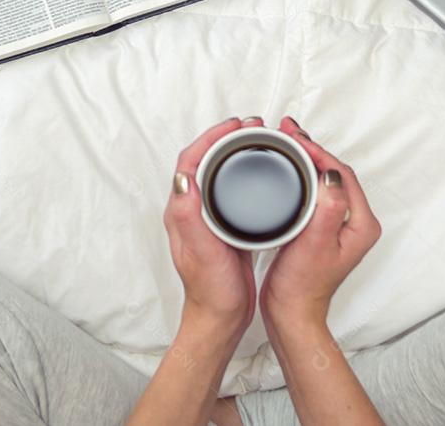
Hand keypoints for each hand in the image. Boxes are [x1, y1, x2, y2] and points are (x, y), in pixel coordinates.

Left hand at [164, 116, 260, 335]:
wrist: (221, 318)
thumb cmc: (211, 290)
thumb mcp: (202, 252)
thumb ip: (190, 216)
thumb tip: (183, 178)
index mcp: (181, 211)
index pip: (190, 161)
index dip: (210, 137)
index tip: (235, 126)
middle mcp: (191, 210)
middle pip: (204, 161)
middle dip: (225, 138)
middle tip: (252, 126)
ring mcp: (208, 218)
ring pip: (218, 173)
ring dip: (235, 152)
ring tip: (259, 141)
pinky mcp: (224, 227)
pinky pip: (231, 189)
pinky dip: (244, 173)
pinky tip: (263, 173)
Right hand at [261, 117, 381, 329]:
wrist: (291, 312)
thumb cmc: (302, 286)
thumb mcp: (314, 244)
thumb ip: (326, 208)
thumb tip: (329, 175)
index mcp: (362, 224)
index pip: (342, 174)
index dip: (319, 152)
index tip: (296, 139)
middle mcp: (355, 222)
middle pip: (335, 173)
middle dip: (312, 149)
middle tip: (288, 130)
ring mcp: (340, 225)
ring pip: (324, 180)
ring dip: (306, 159)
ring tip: (285, 140)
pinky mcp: (323, 227)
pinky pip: (315, 192)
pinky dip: (301, 175)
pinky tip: (286, 168)